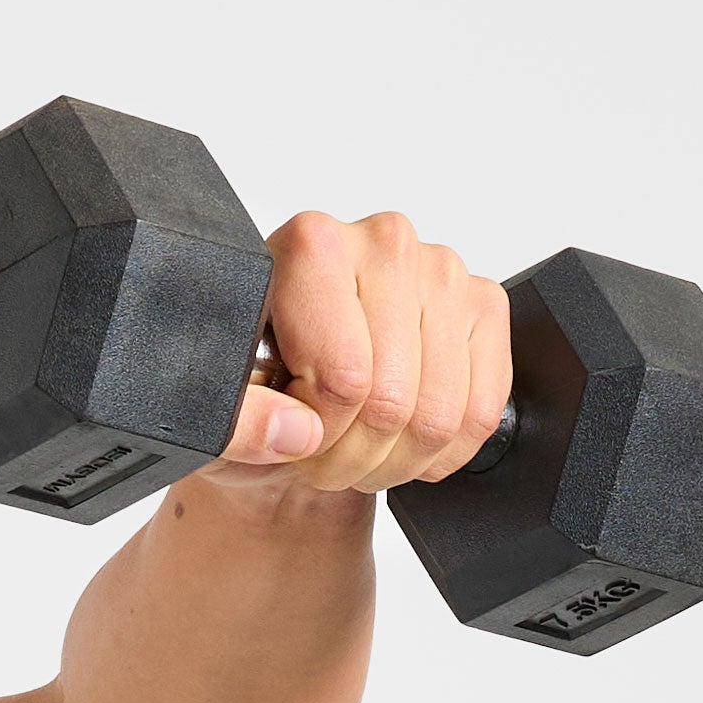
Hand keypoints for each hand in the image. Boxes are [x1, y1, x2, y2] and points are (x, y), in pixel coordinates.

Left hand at [203, 211, 509, 497]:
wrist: (297, 391)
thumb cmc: (258, 392)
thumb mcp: (218, 413)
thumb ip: (239, 425)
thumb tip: (298, 433)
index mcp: (312, 246)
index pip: (344, 379)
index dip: (319, 436)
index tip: (295, 434)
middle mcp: (384, 241)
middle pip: (393, 402)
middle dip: (354, 458)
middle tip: (323, 458)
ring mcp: (442, 269)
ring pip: (440, 416)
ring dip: (396, 462)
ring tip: (358, 451)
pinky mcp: (483, 302)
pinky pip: (480, 411)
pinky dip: (441, 452)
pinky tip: (402, 442)